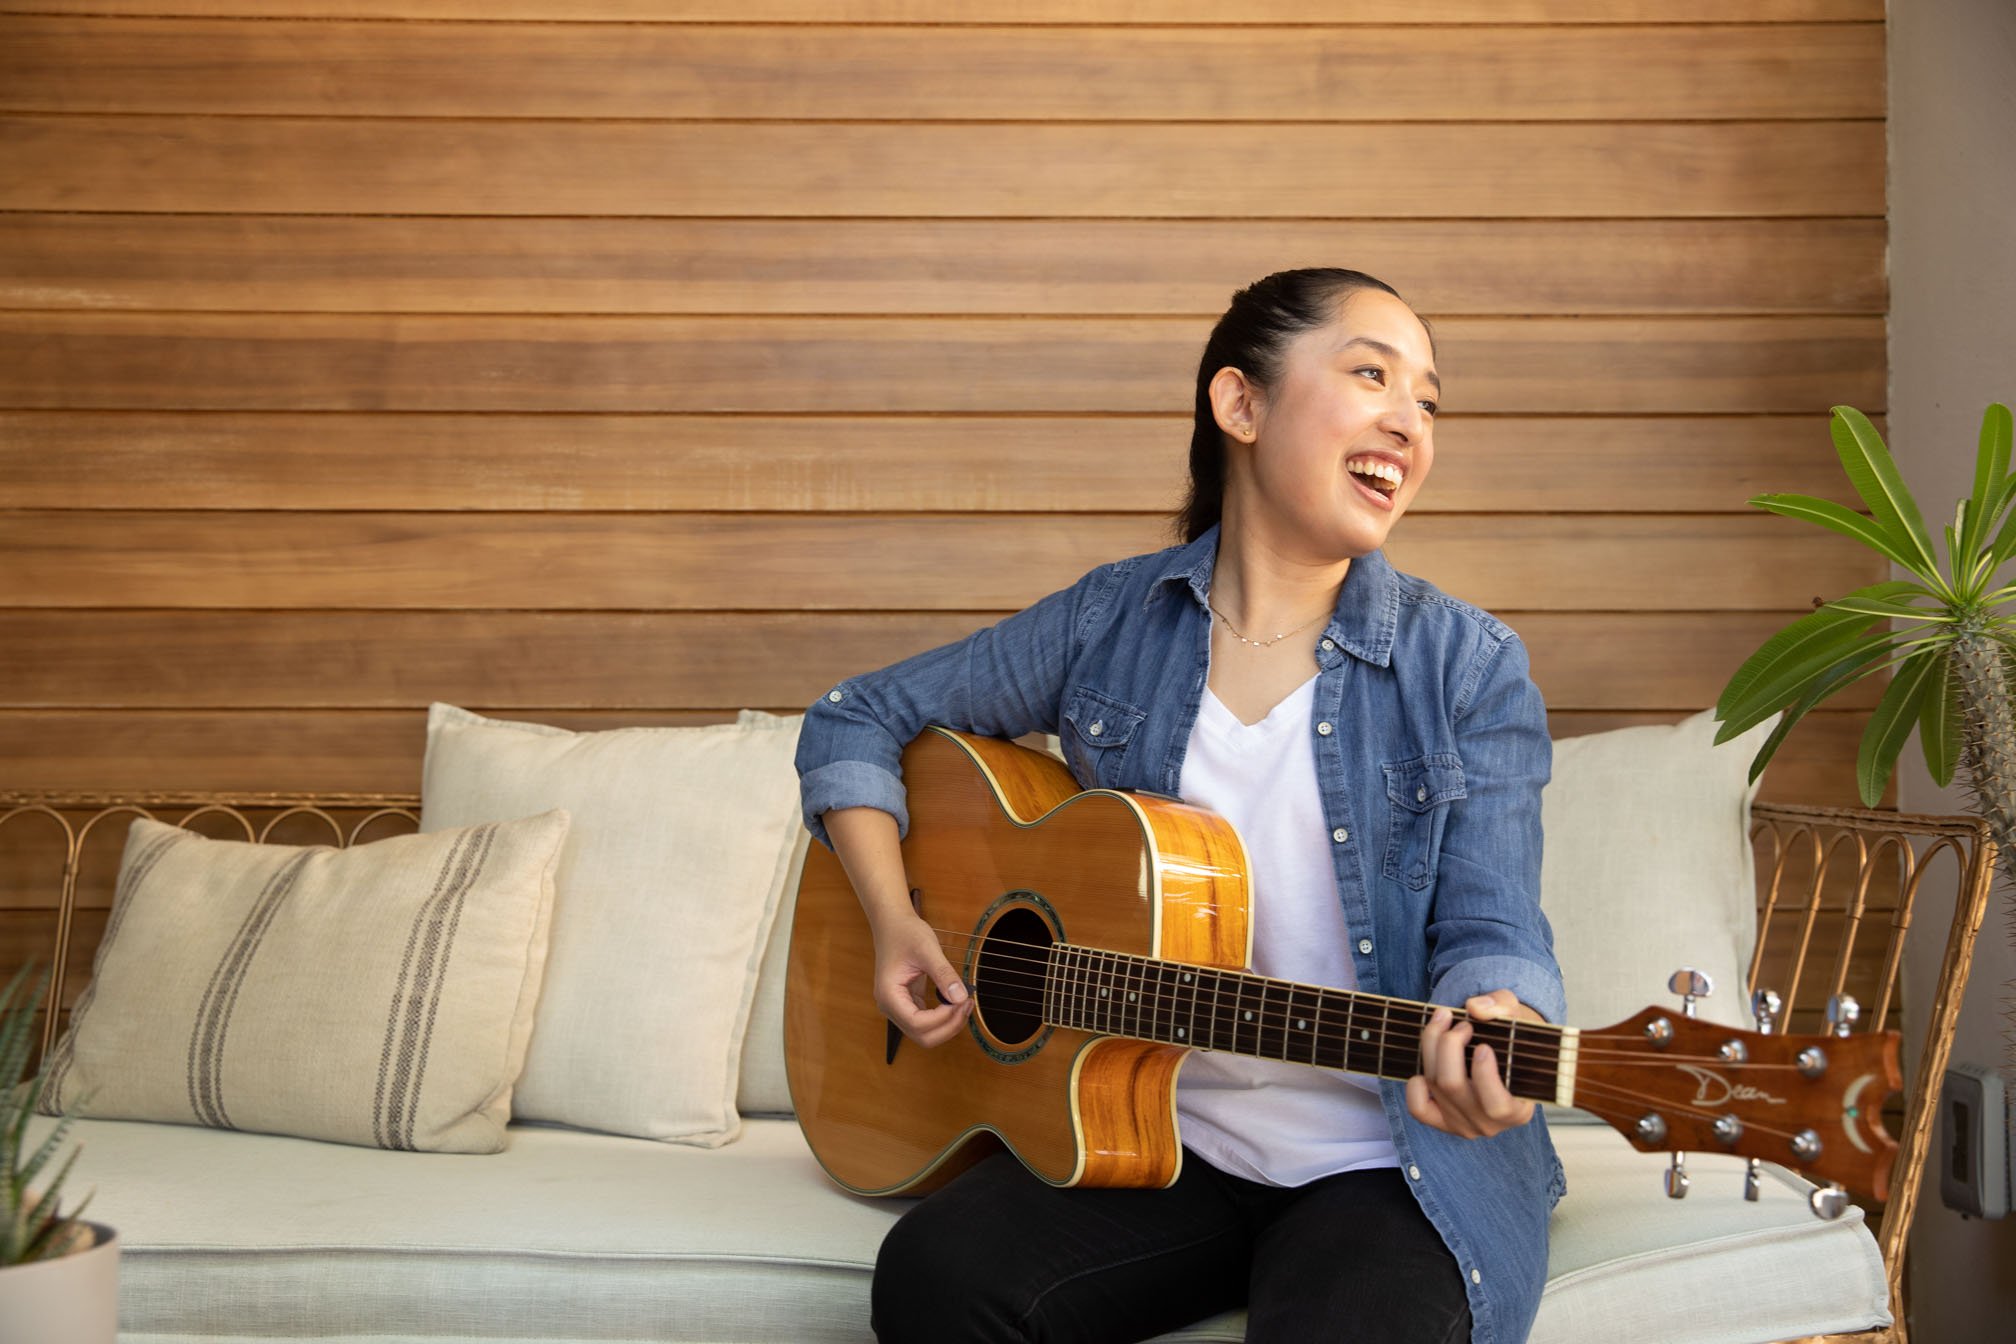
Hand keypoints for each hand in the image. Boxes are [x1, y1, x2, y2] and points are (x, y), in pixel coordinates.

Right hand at [870, 911, 972, 1046]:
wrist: (892, 924)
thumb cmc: (905, 933)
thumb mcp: (927, 950)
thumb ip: (944, 974)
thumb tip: (961, 997)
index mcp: (889, 996)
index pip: (918, 1024)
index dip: (943, 1018)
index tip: (961, 1000)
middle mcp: (890, 1007)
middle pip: (922, 1036)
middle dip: (948, 1026)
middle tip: (966, 1005)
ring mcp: (898, 1007)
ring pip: (925, 1033)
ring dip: (948, 1025)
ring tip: (964, 1003)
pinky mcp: (907, 1003)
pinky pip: (926, 1022)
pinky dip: (943, 1017)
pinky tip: (956, 1003)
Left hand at [1404, 990, 1540, 1138]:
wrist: (1500, 1051)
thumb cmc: (1511, 1036)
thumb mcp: (1516, 1014)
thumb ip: (1503, 1006)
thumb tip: (1475, 1008)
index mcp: (1518, 1109)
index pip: (1497, 1104)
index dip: (1484, 1074)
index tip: (1483, 1045)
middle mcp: (1489, 1123)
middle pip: (1453, 1085)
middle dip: (1449, 1045)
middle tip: (1461, 1023)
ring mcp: (1463, 1125)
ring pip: (1435, 1086)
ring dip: (1432, 1047)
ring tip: (1443, 1021)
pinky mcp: (1440, 1122)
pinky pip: (1418, 1108)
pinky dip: (1416, 1084)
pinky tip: (1428, 1062)